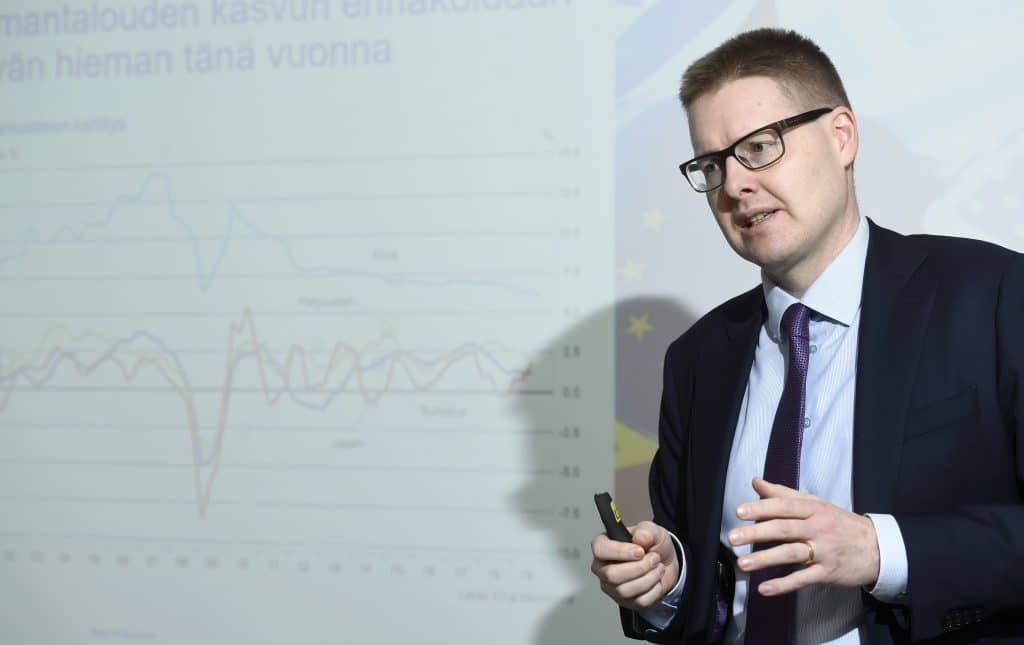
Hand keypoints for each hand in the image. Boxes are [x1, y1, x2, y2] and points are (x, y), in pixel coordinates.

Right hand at [590, 521, 679, 609]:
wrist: (665, 562)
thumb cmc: (652, 545)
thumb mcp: (652, 531)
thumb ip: (646, 531)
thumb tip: (640, 538)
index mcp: (603, 547)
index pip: (599, 550)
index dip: (619, 552)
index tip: (639, 551)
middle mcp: (603, 568)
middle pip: (611, 575)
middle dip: (639, 567)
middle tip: (654, 558)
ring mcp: (612, 587)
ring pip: (624, 590)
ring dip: (648, 578)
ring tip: (658, 567)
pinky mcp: (625, 601)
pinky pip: (638, 601)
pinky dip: (653, 590)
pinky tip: (656, 580)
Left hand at [729, 477, 879, 596]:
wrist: (877, 547)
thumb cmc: (839, 523)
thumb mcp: (815, 504)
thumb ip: (783, 494)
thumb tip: (756, 482)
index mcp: (813, 508)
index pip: (784, 506)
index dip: (761, 508)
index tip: (739, 512)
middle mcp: (818, 527)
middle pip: (784, 528)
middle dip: (756, 533)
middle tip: (732, 538)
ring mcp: (824, 551)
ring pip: (791, 553)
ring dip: (765, 559)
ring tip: (743, 563)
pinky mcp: (828, 572)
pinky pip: (803, 579)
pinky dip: (783, 584)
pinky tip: (764, 588)